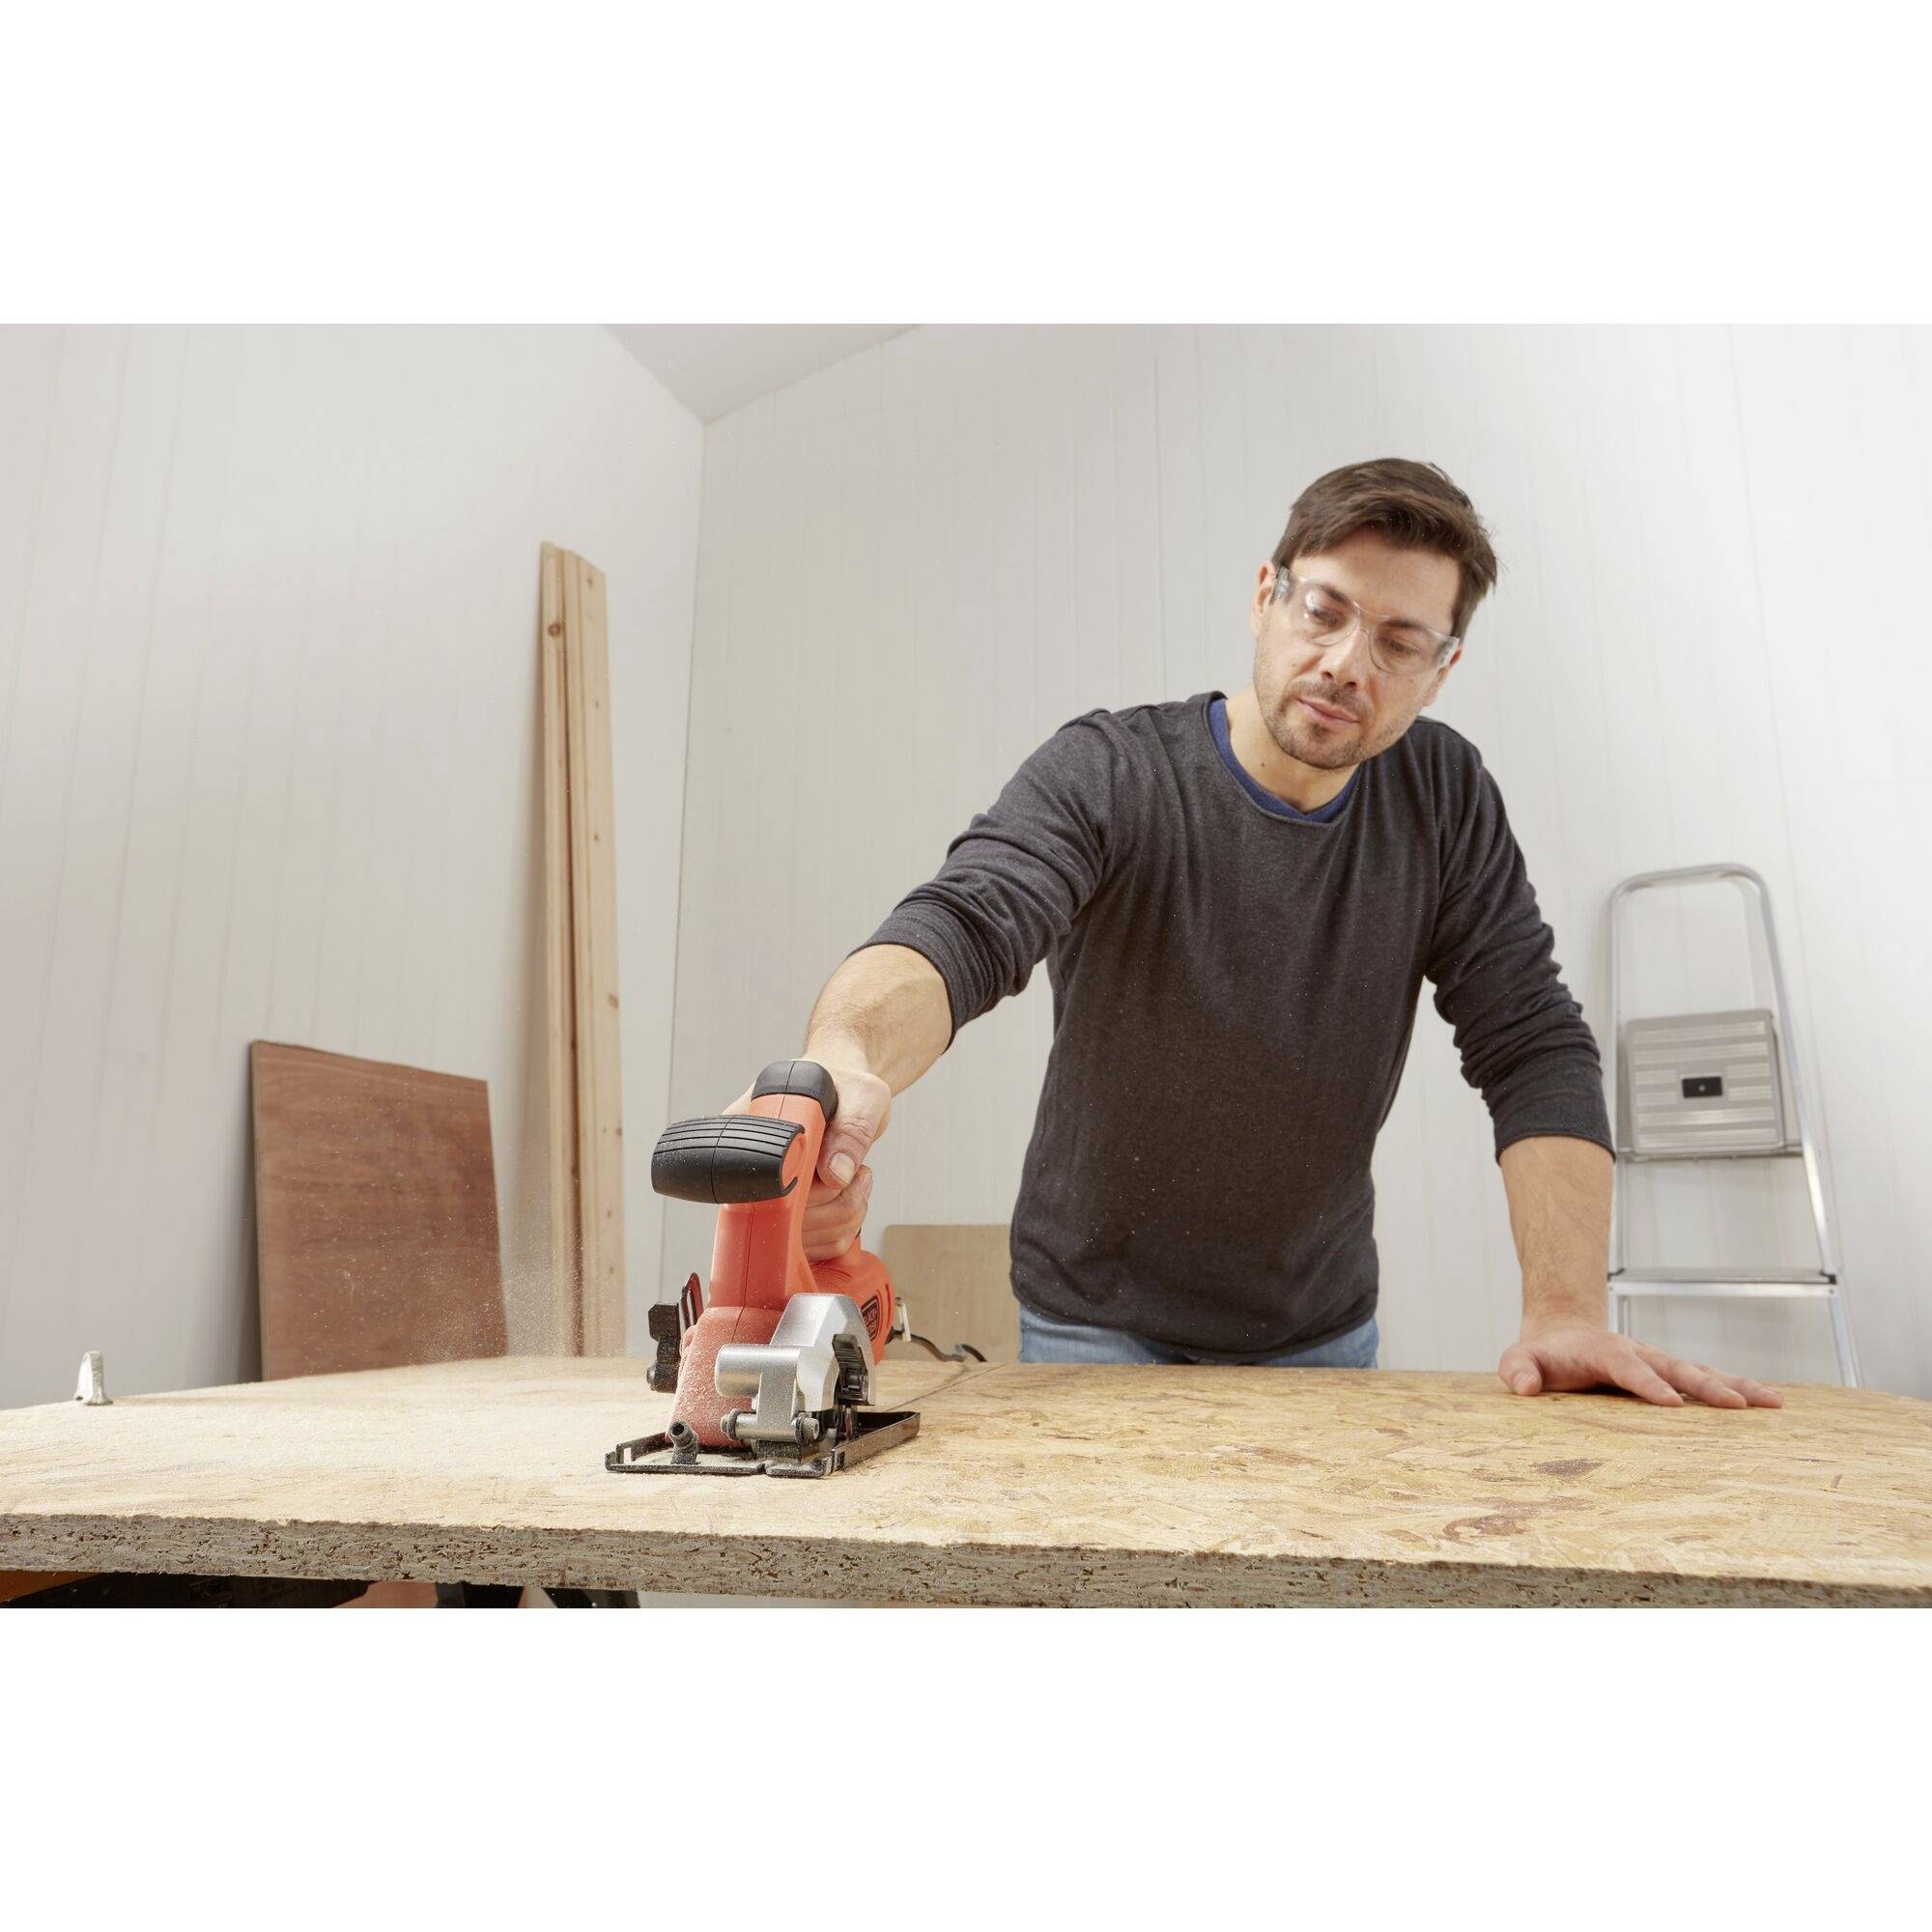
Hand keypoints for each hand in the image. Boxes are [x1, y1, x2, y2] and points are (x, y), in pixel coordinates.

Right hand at [723, 1060, 892, 1263]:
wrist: (845, 1092)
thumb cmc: (844, 1086)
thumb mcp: (860, 1095)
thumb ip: (851, 1129)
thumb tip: (834, 1174)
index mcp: (749, 1131)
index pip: (757, 1185)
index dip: (800, 1190)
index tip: (833, 1176)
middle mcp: (749, 1169)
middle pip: (782, 1220)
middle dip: (836, 1202)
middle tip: (857, 1168)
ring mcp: (765, 1198)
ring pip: (803, 1239)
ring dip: (845, 1215)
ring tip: (854, 1177)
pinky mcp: (787, 1218)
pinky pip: (816, 1246)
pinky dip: (844, 1228)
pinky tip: (848, 1195)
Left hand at [1498, 1320, 1782, 1407]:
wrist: (1562, 1332)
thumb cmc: (1542, 1355)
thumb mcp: (1521, 1360)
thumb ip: (1518, 1369)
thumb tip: (1523, 1386)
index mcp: (1604, 1352)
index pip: (1628, 1368)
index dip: (1648, 1385)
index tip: (1672, 1404)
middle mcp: (1639, 1353)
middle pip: (1677, 1368)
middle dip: (1707, 1387)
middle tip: (1738, 1405)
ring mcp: (1658, 1362)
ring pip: (1701, 1372)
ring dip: (1736, 1386)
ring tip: (1773, 1403)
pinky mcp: (1670, 1373)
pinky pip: (1706, 1380)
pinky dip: (1737, 1389)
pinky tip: (1768, 1404)